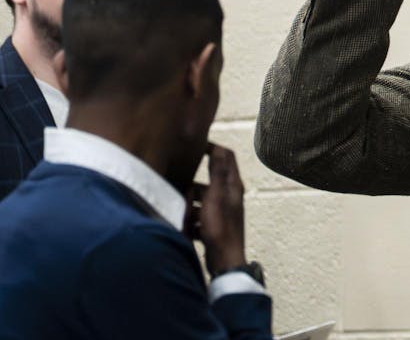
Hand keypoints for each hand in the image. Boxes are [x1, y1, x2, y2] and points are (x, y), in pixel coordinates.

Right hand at [186, 143, 246, 276]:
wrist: (224, 261)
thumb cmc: (220, 228)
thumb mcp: (214, 197)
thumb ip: (217, 174)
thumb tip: (219, 149)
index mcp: (233, 185)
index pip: (227, 156)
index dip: (213, 148)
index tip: (194, 147)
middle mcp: (230, 196)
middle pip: (210, 180)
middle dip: (193, 184)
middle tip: (177, 185)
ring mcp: (223, 211)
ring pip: (202, 199)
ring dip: (189, 204)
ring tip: (178, 210)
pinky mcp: (215, 225)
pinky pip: (200, 216)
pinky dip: (191, 220)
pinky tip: (183, 228)